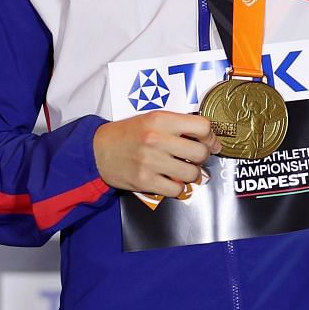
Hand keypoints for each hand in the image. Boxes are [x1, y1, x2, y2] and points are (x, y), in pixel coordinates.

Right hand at [93, 110, 220, 197]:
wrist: (98, 150)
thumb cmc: (127, 134)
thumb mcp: (152, 119)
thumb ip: (178, 125)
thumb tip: (210, 139)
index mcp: (160, 120)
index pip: (202, 126)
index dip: (210, 136)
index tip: (209, 142)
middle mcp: (156, 139)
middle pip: (200, 152)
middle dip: (202, 157)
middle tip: (194, 158)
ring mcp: (151, 161)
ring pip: (192, 174)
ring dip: (191, 174)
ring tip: (183, 170)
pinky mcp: (145, 181)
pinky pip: (177, 190)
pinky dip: (177, 187)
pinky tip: (170, 180)